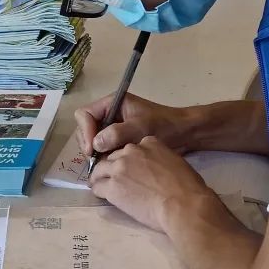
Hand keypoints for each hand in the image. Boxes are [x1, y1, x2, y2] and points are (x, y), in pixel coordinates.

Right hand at [75, 93, 194, 155]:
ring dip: (95, 151)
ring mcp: (113, 127)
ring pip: (93, 139)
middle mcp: (109, 114)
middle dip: (88, 143)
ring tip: (104, 163)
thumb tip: (95, 144)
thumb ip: (117, 134)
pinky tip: (111, 165)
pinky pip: (103, 148)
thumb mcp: (140, 127)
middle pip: (85, 128)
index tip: (92, 149)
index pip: (85, 114)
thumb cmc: (164, 126)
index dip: (86, 131)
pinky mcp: (119, 140)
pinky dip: (103, 156)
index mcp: (112, 103)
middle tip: (95, 159)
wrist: (183, 134)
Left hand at [88, 135, 223, 233]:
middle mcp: (130, 151)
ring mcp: (119, 169)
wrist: (183, 204)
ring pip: (99, 170)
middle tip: (115, 179)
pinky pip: (97, 187)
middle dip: (112, 167)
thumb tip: (156, 168)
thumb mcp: (175, 161)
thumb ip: (160, 158)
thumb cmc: (187, 186)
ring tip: (102, 186)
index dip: (130, 160)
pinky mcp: (112, 187)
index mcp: (149, 142)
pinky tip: (102, 196)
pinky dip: (98, 191)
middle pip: (112, 157)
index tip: (132, 169)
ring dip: (100, 178)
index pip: (131, 148)